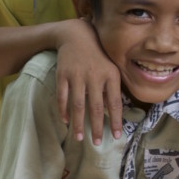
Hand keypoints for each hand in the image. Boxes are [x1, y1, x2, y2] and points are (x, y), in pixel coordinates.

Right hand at [56, 24, 122, 144]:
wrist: (77, 35)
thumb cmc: (98, 55)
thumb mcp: (111, 68)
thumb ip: (112, 89)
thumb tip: (112, 112)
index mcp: (111, 75)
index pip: (115, 102)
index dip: (116, 120)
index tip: (116, 136)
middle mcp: (95, 76)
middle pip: (96, 107)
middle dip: (96, 127)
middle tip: (96, 143)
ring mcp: (77, 75)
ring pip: (78, 105)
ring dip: (78, 123)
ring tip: (80, 138)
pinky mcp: (63, 75)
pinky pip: (62, 96)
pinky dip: (63, 110)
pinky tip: (65, 121)